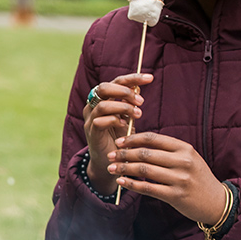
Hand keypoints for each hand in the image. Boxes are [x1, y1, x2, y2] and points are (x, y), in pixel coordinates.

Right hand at [81, 73, 152, 193]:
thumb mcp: (127, 116)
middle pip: (104, 88)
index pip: (116, 81)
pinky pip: (100, 121)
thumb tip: (139, 87)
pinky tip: (126, 125)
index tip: (150, 78)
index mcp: (103, 99)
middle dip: (124, 92)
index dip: (132, 78)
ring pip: (103, 105)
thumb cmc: (119, 136)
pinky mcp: (91, 133)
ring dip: (123, 107)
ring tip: (137, 114)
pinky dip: (115, 120)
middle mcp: (93, 106)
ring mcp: (90, 119)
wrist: (110, 161)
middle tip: (141, 101)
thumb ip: (130, 102)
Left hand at [108, 130, 230, 225]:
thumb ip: (168, 150)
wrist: (216, 201)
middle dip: (124, 154)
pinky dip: (131, 184)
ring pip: (143, 170)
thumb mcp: (189, 158)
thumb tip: (138, 143)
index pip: (153, 139)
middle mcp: (182, 161)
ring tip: (112, 168)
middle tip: (110, 155)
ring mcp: (179, 179)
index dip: (132, 139)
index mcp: (184, 148)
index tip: (119, 141)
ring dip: (124, 168)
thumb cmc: (198, 178)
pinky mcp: (175, 196)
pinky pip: (147, 188)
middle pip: (145, 153)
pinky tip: (121, 182)